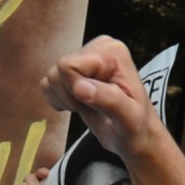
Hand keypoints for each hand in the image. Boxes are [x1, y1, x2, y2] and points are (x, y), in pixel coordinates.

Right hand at [43, 37, 160, 164]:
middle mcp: (97, 48)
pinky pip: (48, 83)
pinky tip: (79, 104)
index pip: (68, 65)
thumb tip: (81, 87)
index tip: (94, 103)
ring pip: (50, 77)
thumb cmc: (135, 128)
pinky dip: (59, 100)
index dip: (74, 90)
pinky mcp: (73, 70)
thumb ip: (109, 100)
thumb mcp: (128, 119)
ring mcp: (84, 58)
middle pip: (57, 70)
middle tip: (92, 106)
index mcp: (112, 52)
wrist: (134, 136)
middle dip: (69, 95)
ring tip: (87, 106)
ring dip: (64, 99)